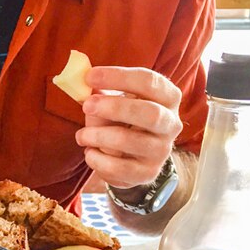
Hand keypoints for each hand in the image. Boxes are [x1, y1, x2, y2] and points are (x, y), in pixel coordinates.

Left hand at [75, 67, 182, 189]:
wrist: (134, 157)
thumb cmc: (122, 120)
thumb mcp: (115, 102)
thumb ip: (101, 94)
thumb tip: (79, 85)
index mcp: (167, 97)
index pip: (148, 81)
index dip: (118, 77)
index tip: (89, 76)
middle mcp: (171, 124)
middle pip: (149, 113)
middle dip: (114, 108)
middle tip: (86, 106)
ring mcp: (161, 151)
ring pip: (130, 141)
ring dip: (99, 136)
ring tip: (81, 135)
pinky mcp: (148, 173)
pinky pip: (120, 167)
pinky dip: (98, 160)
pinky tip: (89, 153)